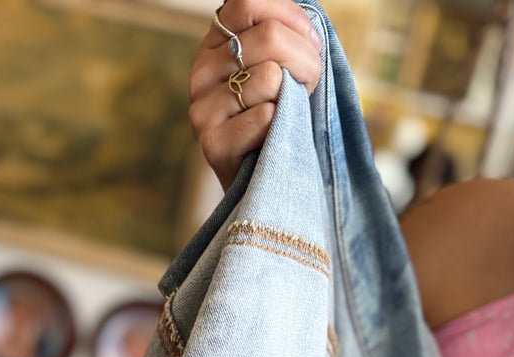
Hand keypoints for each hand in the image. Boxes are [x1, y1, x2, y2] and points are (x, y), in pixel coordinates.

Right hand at [189, 0, 322, 189]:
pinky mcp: (213, 143)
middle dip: (306, 60)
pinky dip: (280, 127)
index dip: (291, 17)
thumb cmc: (277, 119)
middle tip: (309, 84)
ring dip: (294, 96)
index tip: (312, 42)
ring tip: (288, 113)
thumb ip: (283, 38)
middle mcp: (201, 72)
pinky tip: (272, 138)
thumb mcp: (278, 68)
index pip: (247, 2)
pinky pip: (265, 116)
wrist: (262, 181)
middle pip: (268, 36)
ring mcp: (202, 108)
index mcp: (215, 44)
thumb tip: (309, 27)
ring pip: (269, 76)